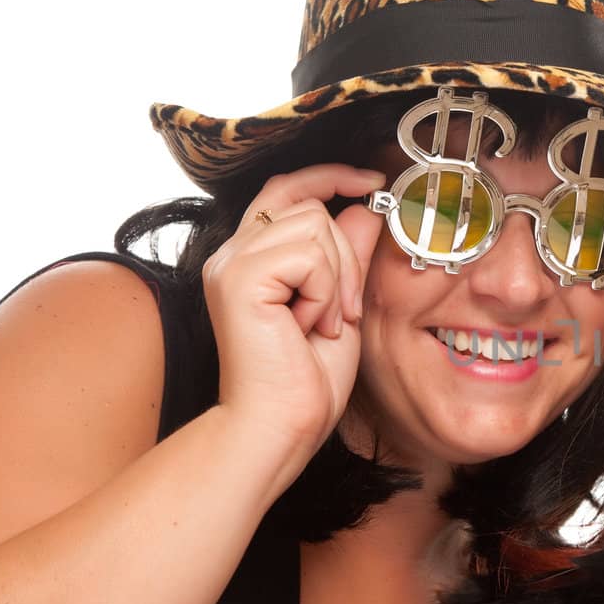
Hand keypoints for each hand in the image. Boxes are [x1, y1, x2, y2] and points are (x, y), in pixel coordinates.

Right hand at [203, 163, 386, 465]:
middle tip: (339, 316)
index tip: (373, 182)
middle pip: (311, 209)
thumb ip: (348, 257)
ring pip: (315, 226)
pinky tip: (308, 327)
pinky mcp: (239, 277)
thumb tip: (364, 209)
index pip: (286, 190)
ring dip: (336, 280)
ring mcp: (231, 263)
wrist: (282, 426)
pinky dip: (324, 292)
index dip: (328, 177)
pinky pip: (310, 254)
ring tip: (320, 325)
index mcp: (250, 259)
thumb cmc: (306, 381)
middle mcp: (232, 253)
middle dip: (344, 260)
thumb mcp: (341, 305)